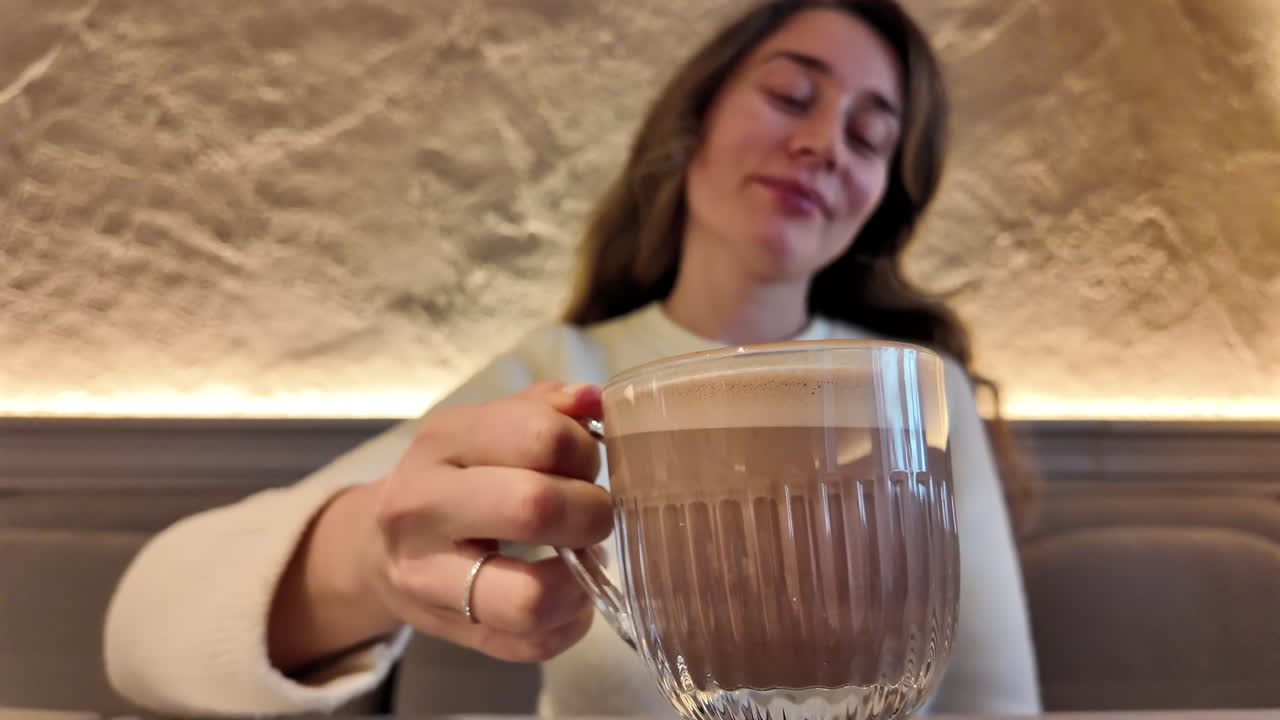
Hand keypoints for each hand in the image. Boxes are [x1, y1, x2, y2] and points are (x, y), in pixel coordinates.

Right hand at [364, 381, 611, 661]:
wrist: (380, 545)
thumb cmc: (456, 477)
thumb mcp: (486, 428)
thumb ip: (545, 408)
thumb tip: (594, 399)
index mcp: (441, 441)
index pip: (540, 436)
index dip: (585, 452)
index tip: (586, 464)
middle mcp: (421, 506)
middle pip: (534, 508)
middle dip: (591, 512)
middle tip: (594, 514)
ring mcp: (427, 578)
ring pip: (529, 599)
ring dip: (580, 582)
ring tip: (581, 560)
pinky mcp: (447, 632)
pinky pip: (530, 645)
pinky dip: (568, 624)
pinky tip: (567, 597)